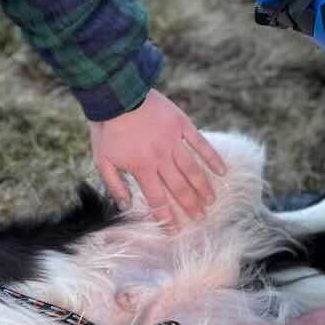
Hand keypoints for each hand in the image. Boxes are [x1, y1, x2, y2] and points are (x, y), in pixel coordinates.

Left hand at [90, 89, 225, 228]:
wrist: (116, 93)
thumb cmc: (107, 128)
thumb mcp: (101, 159)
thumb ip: (114, 184)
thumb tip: (126, 206)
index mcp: (141, 168)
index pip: (157, 199)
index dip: (167, 217)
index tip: (175, 230)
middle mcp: (160, 158)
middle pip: (179, 188)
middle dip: (189, 206)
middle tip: (200, 219)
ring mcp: (173, 141)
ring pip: (192, 170)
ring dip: (203, 188)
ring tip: (211, 202)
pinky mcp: (181, 125)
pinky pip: (201, 144)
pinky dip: (213, 158)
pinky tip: (222, 172)